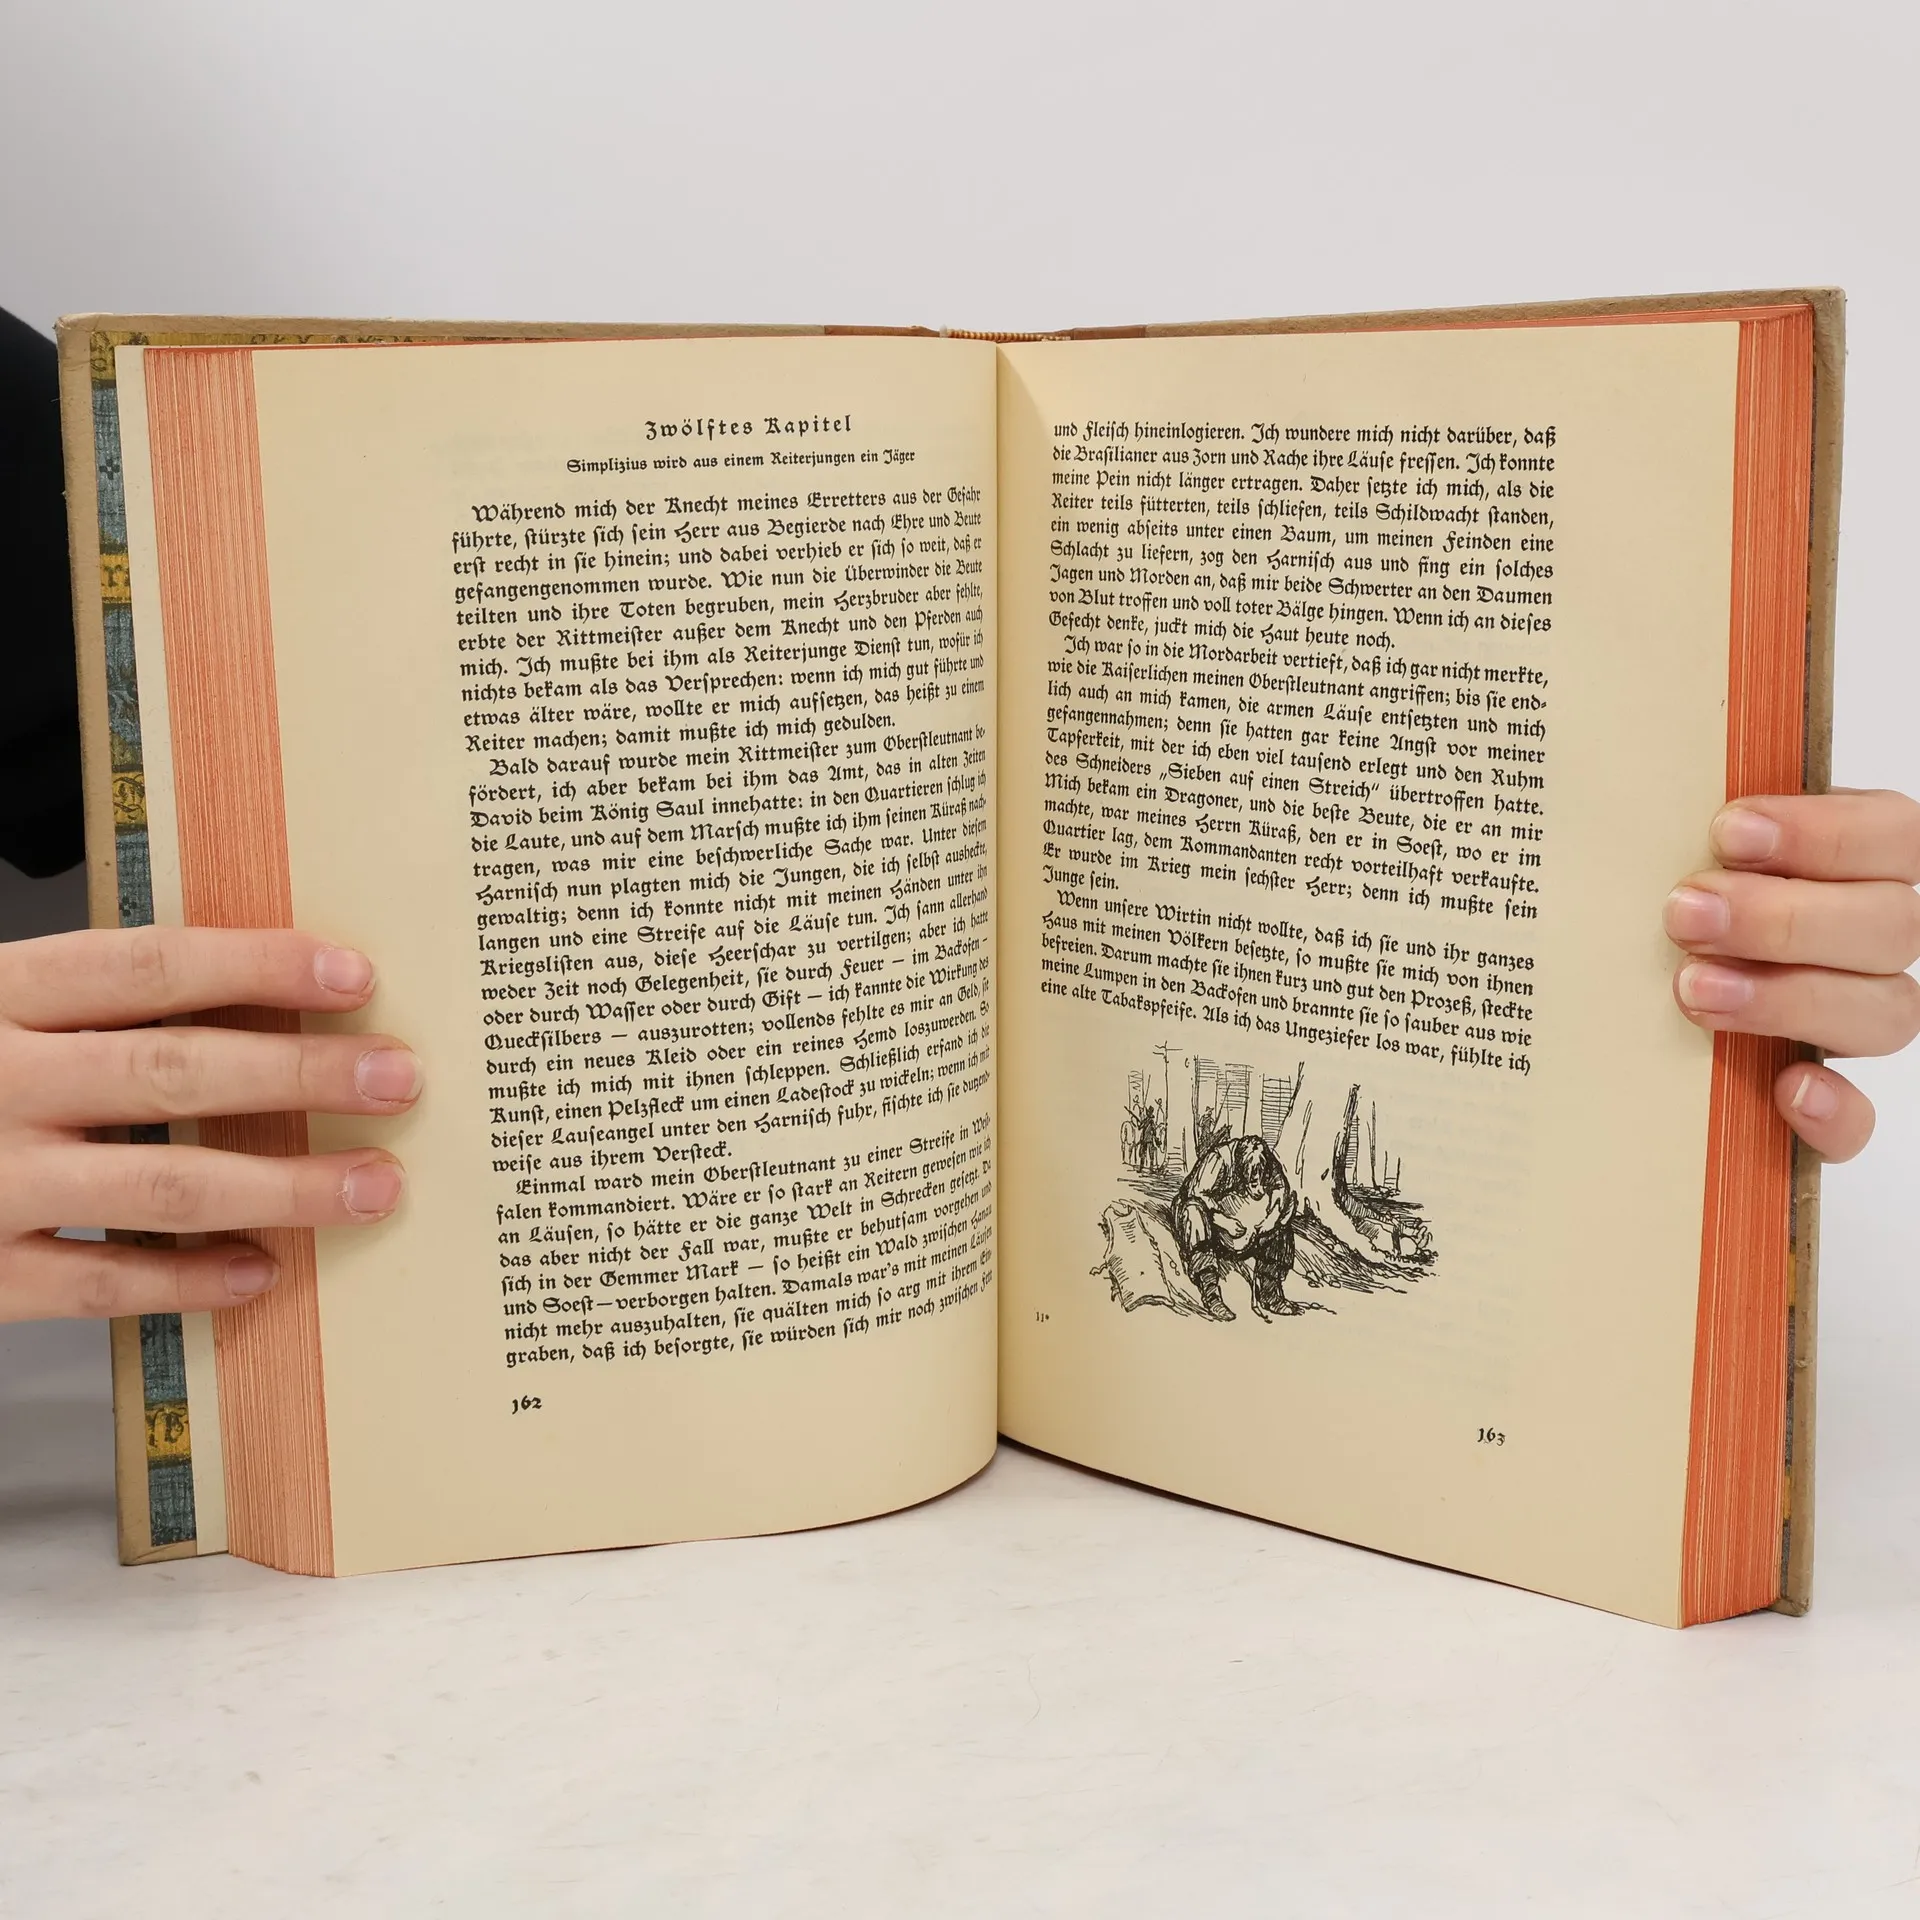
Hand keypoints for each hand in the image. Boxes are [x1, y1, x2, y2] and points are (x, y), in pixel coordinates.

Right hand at [0, 928, 418, 1321]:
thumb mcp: (0, 1012)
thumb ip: (93, 1006)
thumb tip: (257, 997)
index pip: (149, 968)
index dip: (258, 966)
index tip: (356, 974)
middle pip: (174, 1073)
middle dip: (301, 1075)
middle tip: (399, 1079)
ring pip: (157, 1187)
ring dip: (281, 1188)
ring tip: (373, 1186)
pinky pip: (99, 1285)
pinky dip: (188, 1282)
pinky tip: (264, 1272)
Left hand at [1666, 790, 1919, 1159]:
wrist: (1605, 1013)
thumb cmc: (1650, 906)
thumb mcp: (1668, 856)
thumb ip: (1686, 833)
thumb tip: (1635, 787)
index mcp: (1854, 864)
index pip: (1894, 835)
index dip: (1823, 832)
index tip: (1726, 831)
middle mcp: (1869, 942)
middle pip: (1891, 927)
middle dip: (1783, 919)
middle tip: (1684, 913)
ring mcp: (1853, 1020)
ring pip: (1884, 1012)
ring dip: (1788, 997)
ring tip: (1690, 987)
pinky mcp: (1824, 1101)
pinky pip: (1857, 1119)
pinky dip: (1830, 1110)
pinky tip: (1784, 1089)